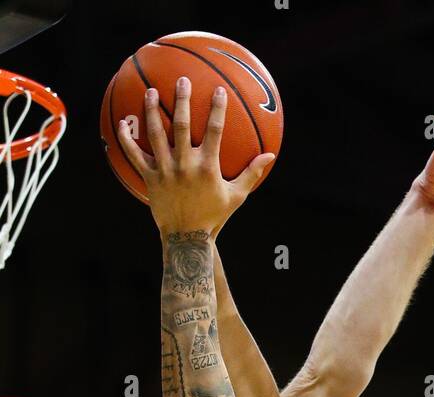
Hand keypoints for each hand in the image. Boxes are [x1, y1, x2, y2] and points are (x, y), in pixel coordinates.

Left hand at [116, 77, 273, 235]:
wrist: (187, 238)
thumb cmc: (214, 216)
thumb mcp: (236, 196)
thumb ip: (251, 174)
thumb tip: (269, 156)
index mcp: (207, 167)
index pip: (215, 131)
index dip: (218, 109)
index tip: (218, 90)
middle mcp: (185, 165)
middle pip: (182, 125)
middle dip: (182, 100)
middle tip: (181, 80)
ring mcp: (165, 171)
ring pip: (156, 134)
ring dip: (152, 111)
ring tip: (150, 91)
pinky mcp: (150, 179)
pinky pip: (134, 155)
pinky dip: (126, 139)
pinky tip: (123, 122)